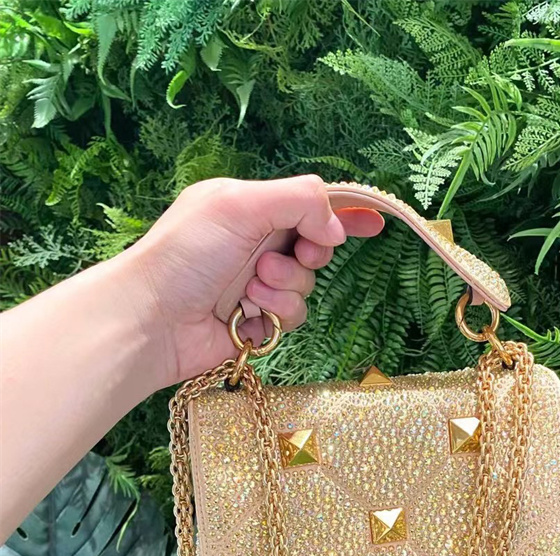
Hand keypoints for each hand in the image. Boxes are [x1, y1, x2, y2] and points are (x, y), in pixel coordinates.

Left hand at [122, 174, 383, 386]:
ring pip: (308, 285)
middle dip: (309, 254)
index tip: (376, 222)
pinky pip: (293, 316)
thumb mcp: (240, 205)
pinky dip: (274, 314)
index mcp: (249, 208)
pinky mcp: (257, 321)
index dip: (344, 211)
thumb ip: (299, 201)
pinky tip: (246, 315)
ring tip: (250, 289)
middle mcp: (255, 244)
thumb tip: (336, 227)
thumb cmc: (184, 254)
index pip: (308, 203)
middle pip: (317, 246)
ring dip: (285, 287)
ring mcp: (256, 284)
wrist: (153, 319)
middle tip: (289, 256)